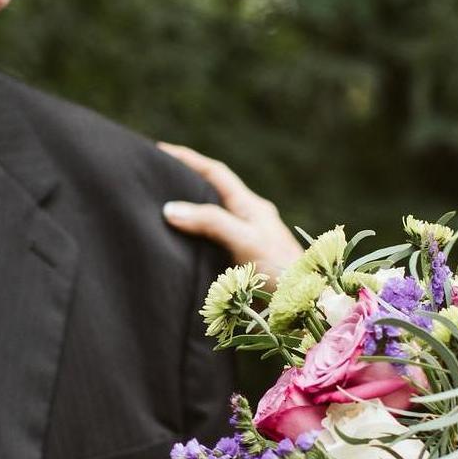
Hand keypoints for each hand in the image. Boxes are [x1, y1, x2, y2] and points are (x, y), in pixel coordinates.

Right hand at [158, 142, 302, 280]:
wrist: (307, 308)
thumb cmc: (282, 271)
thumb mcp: (246, 240)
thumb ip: (211, 222)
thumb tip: (170, 209)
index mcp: (251, 207)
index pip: (215, 173)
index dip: (188, 159)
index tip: (159, 150)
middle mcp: (246, 221)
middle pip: (210, 195)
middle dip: (182, 184)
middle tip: (151, 180)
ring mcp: (243, 244)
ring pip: (208, 222)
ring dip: (185, 216)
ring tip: (153, 212)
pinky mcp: (238, 267)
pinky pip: (208, 246)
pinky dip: (189, 243)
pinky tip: (173, 249)